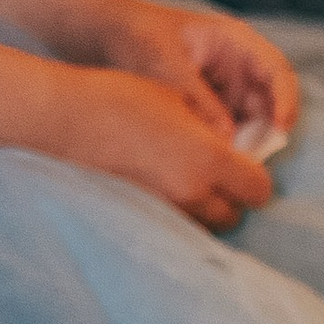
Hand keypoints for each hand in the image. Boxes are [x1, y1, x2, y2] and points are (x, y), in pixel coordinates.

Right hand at [43, 62, 273, 230]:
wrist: (64, 118)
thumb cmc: (119, 97)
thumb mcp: (176, 98)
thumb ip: (210, 128)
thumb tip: (227, 145)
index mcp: (209, 158)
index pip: (259, 190)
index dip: (255, 179)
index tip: (243, 168)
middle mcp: (192, 192)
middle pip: (233, 217)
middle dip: (229, 199)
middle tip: (213, 177)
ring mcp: (164, 210)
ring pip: (203, 226)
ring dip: (202, 210)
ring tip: (183, 184)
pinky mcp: (139, 218)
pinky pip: (173, 226)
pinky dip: (175, 214)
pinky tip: (159, 190)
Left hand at [89, 0, 298, 143]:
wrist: (101, 32)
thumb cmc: (135, 36)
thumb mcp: (167, 66)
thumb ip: (199, 101)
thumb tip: (226, 141)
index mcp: (234, 41)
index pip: (278, 72)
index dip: (286, 102)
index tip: (281, 130)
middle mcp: (236, 64)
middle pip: (268, 103)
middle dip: (263, 132)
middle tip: (248, 160)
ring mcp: (222, 84)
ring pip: (249, 120)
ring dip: (244, 142)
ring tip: (225, 163)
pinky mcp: (207, 103)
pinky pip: (226, 127)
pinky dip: (223, 143)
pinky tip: (208, 158)